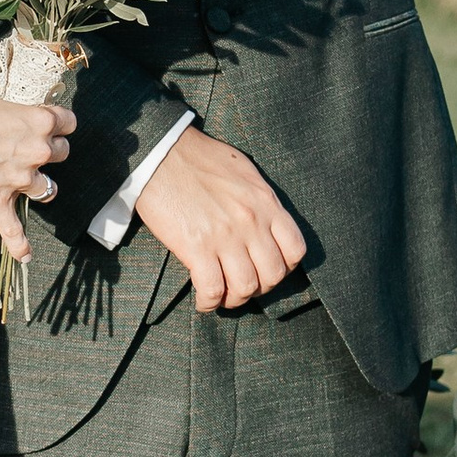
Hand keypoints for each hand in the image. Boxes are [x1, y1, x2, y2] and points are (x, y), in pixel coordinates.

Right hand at [0, 100, 74, 263]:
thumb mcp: (1, 107)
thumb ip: (20, 121)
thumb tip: (23, 131)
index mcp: (39, 122)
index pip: (68, 123)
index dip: (60, 124)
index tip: (53, 126)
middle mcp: (36, 151)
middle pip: (62, 153)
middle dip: (50, 151)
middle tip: (30, 148)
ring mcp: (20, 178)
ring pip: (48, 188)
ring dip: (40, 185)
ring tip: (28, 182)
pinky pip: (13, 228)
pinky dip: (19, 244)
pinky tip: (25, 254)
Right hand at [132, 126, 306, 310]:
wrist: (161, 153)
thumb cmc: (199, 159)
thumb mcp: (242, 172)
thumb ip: (258, 199)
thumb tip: (263, 222)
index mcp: (265, 203)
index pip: (295, 249)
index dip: (284, 268)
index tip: (268, 270)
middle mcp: (251, 222)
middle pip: (273, 275)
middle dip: (260, 288)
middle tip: (243, 287)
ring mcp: (226, 237)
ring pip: (246, 287)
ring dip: (236, 300)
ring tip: (223, 297)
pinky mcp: (197, 247)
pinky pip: (213, 290)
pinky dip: (210, 303)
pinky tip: (204, 302)